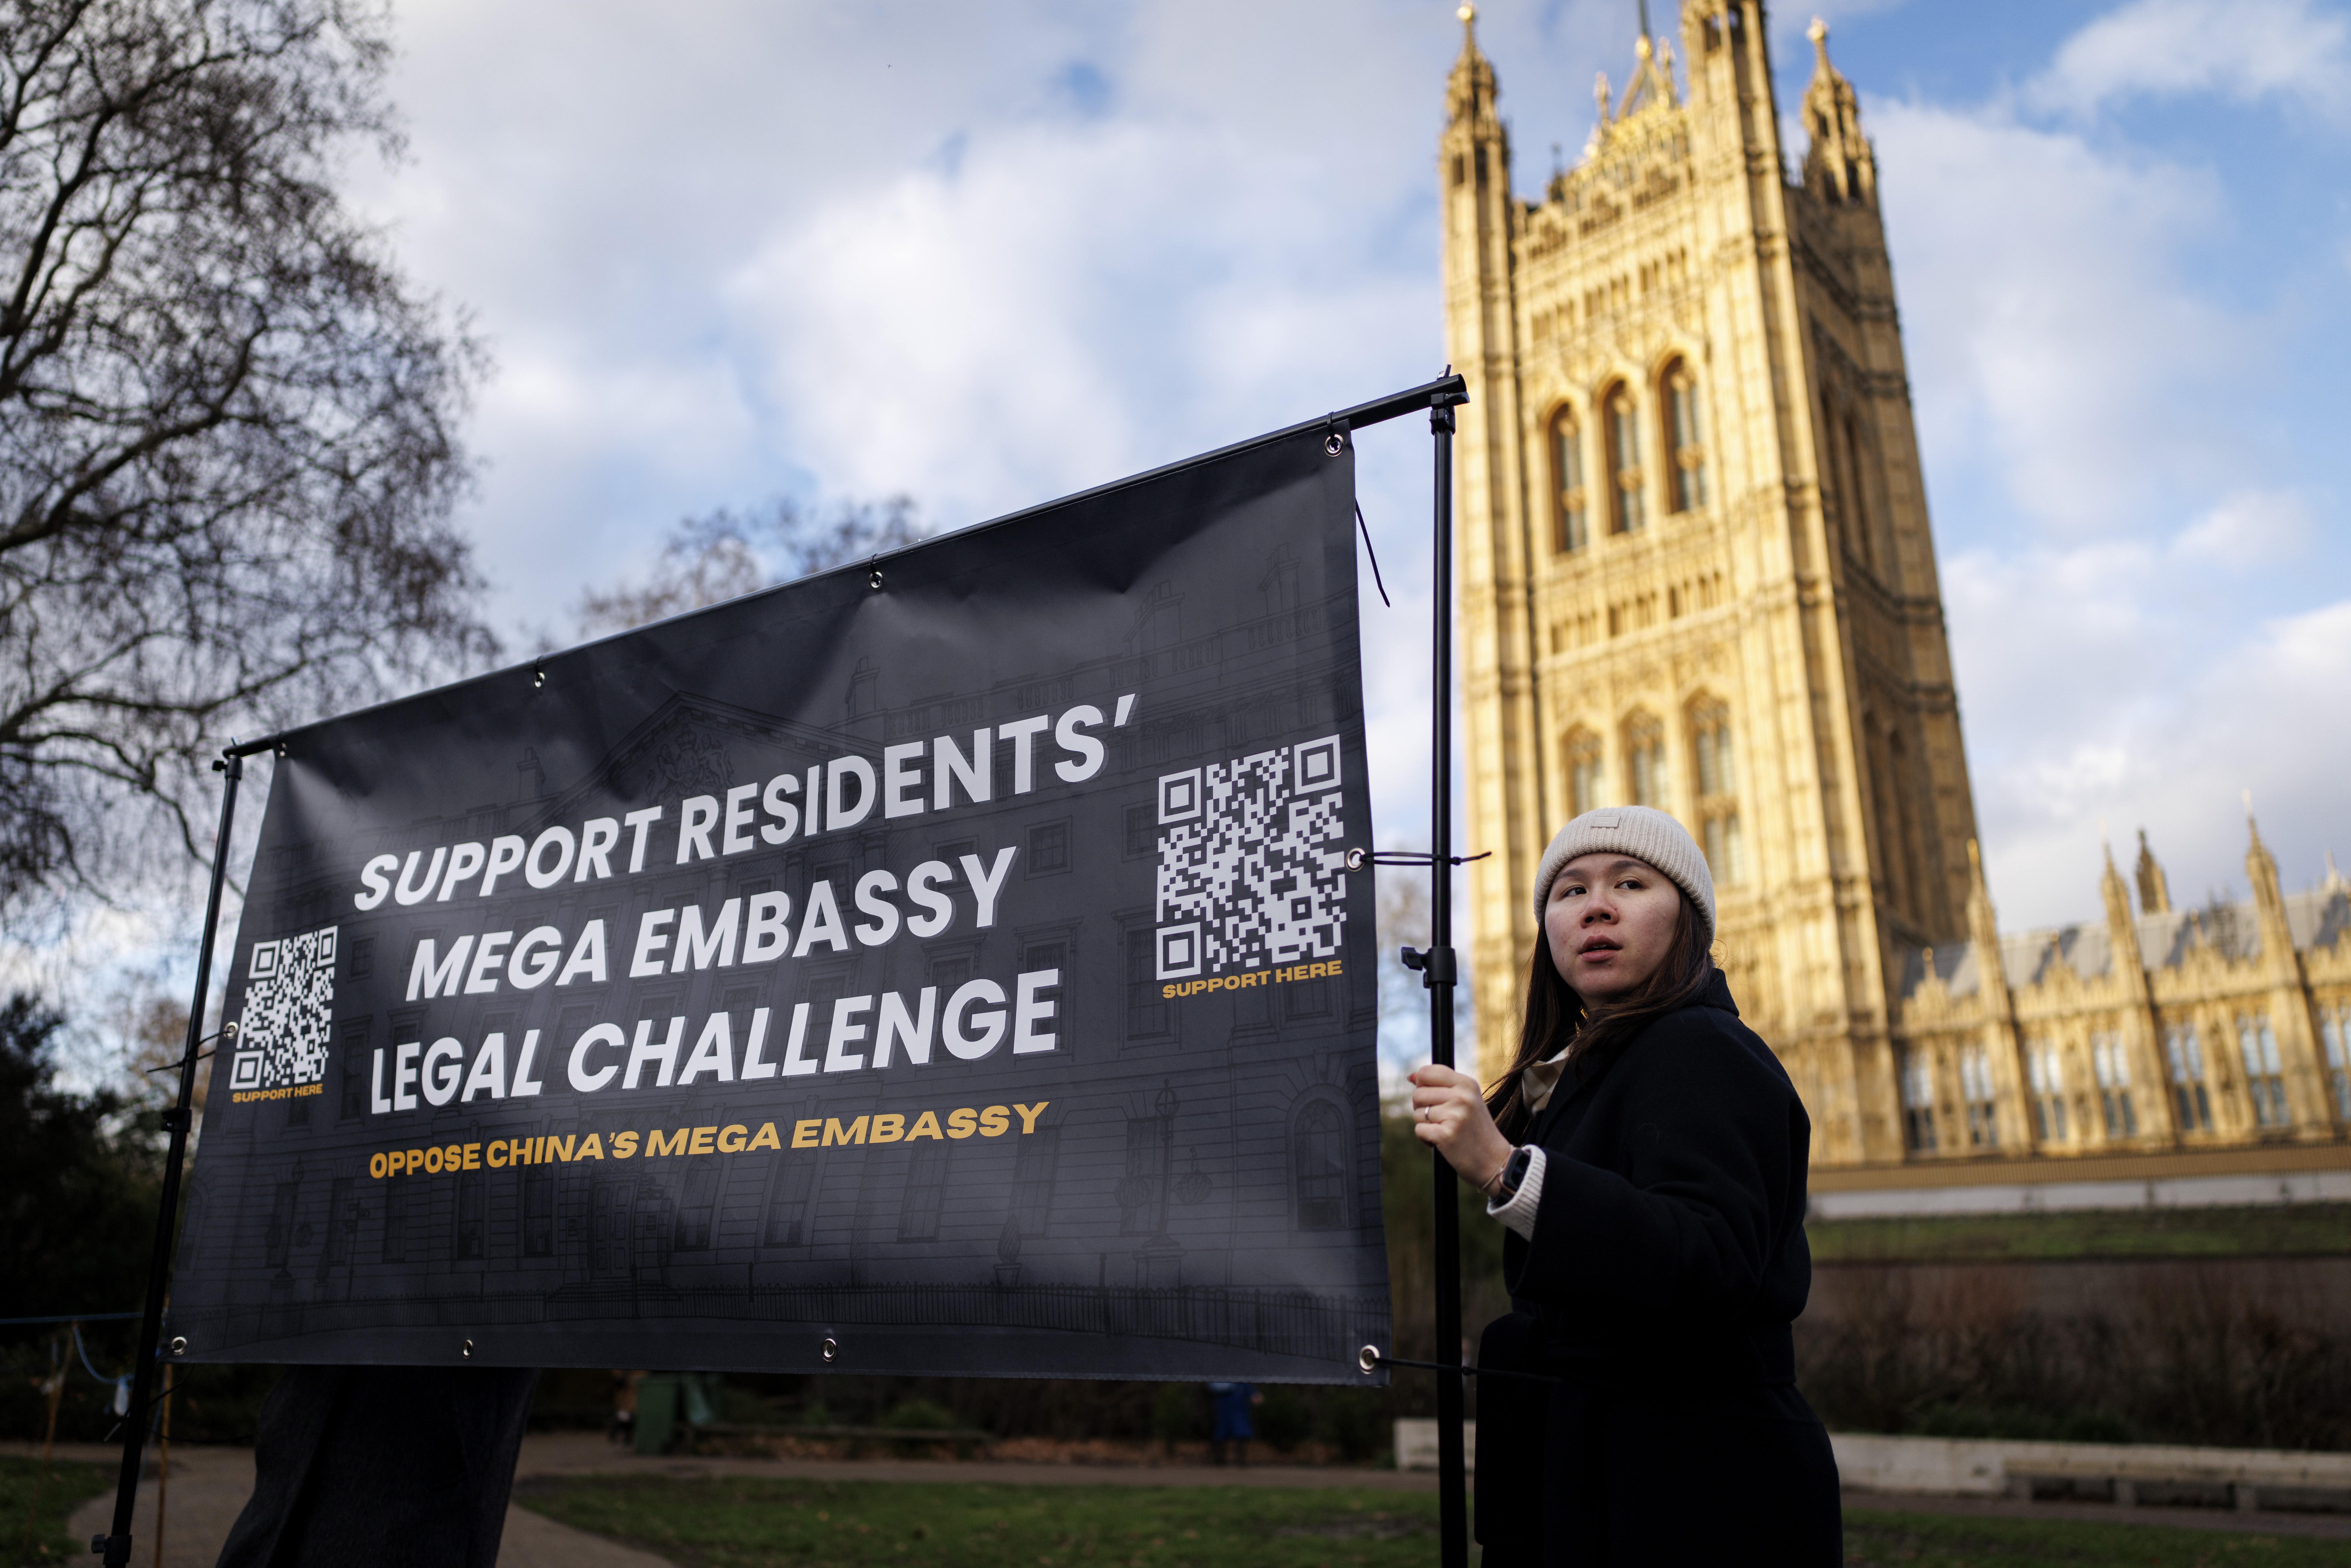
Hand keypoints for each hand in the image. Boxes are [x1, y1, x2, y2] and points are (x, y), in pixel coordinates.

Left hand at [1407, 1064, 1513, 1194]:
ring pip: (1417, 1113)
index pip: (1426, 1072)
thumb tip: (1411, 1077)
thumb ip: (1441, 1085)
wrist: (1495, 1161)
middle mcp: (1462, 1096)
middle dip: (1422, 1108)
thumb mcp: (1466, 1100)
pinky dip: (1426, 1139)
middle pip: (1418, 1094)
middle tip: (1441, 1119)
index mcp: (1467, 1084)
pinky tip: (1442, 1142)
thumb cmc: (1476, 1129)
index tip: (1432, 1098)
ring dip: (1426, 1125)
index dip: (1422, 1086)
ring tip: (1445, 1130)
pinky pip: (1419, 1130)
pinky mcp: (1446, 1134)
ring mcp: (1455, 1115)